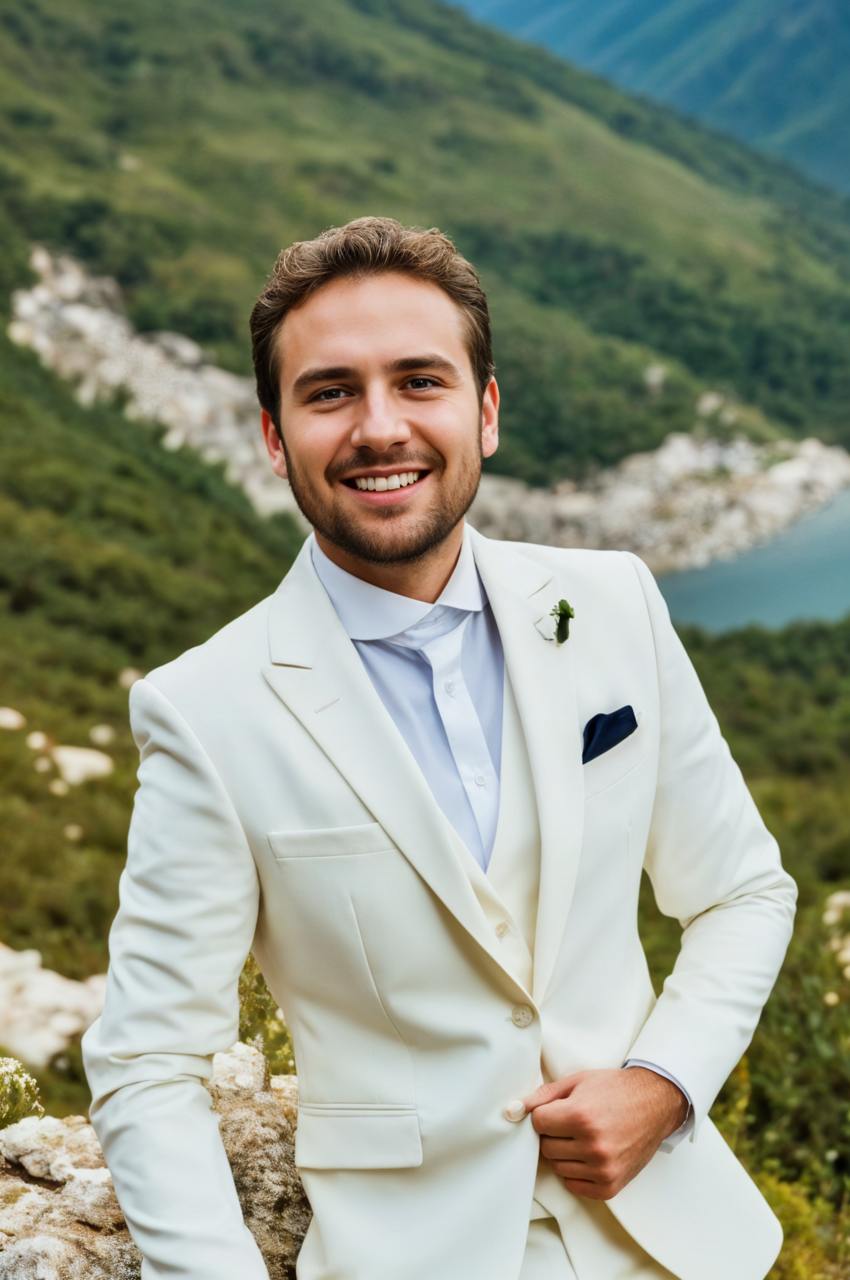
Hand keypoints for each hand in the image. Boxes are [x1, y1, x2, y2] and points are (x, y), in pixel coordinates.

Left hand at [521, 1067, 689, 1200]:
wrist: (654, 1104)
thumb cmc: (614, 1089)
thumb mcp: (577, 1081)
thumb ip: (542, 1096)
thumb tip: (512, 1110)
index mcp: (581, 1116)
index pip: (538, 1124)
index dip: (546, 1115)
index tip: (559, 1109)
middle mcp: (593, 1146)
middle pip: (547, 1148)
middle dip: (554, 1134)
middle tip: (573, 1122)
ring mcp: (603, 1169)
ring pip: (558, 1167)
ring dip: (565, 1153)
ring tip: (585, 1136)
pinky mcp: (610, 1186)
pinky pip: (574, 1185)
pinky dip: (577, 1172)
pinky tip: (590, 1153)